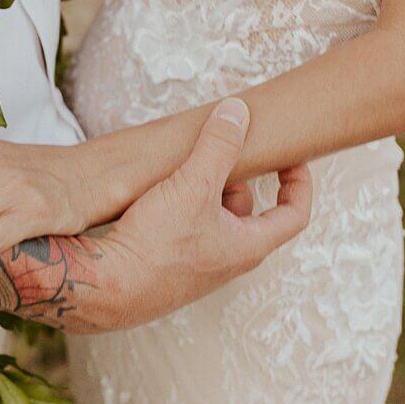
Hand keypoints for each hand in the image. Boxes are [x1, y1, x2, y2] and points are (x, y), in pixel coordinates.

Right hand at [86, 102, 311, 331]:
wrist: (105, 290)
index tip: (290, 159)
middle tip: (217, 154)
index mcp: (248, 247)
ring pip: (212, 219)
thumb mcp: (192, 186)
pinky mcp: (168, 270)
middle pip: (248, 212)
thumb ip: (218, 146)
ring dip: (203, 192)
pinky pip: (185, 231)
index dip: (299, 182)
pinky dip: (179, 208)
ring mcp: (197, 268)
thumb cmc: (155, 248)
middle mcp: (227, 262)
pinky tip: (156, 195)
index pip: (294, 215)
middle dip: (236, 179)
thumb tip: (237, 113)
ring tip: (181, 170)